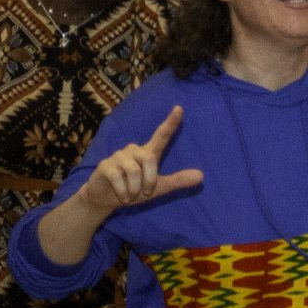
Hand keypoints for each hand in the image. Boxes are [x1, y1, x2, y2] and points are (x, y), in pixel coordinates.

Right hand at [76, 107, 204, 215]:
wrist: (106, 200)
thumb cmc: (134, 190)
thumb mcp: (159, 188)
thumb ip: (178, 181)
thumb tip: (201, 176)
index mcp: (149, 153)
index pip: (162, 135)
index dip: (171, 122)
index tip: (179, 108)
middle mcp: (134, 150)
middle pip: (149, 159)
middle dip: (149, 180)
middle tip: (144, 192)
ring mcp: (118, 156)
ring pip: (134, 170)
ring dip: (135, 188)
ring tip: (131, 194)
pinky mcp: (105, 165)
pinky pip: (118, 177)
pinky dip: (123, 190)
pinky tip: (122, 195)